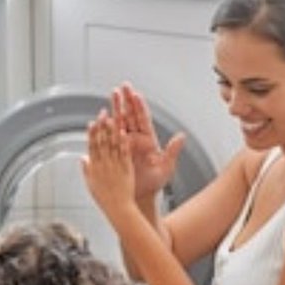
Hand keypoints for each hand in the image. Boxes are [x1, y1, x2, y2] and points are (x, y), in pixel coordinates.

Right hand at [81, 110, 134, 213]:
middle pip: (102, 142)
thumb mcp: (91, 184)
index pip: (92, 147)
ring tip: (112, 116)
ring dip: (112, 129)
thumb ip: (87, 169)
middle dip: (102, 126)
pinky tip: (124, 131)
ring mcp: (115, 165)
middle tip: (102, 112)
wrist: (118, 208)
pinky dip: (123, 141)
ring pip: (113, 144)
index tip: (91, 122)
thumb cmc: (105, 199)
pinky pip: (124, 152)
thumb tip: (82, 158)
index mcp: (94, 168)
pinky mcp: (126, 168)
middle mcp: (104, 164)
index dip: (91, 134)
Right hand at [112, 84, 186, 199]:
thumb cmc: (154, 183)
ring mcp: (125, 144)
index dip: (139, 107)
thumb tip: (181, 136)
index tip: (135, 95)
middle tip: (122, 87)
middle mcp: (136, 139)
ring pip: (119, 122)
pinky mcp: (116, 151)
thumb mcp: (166, 167)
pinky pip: (110, 136)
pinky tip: (102, 116)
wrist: (141, 196)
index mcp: (148, 140)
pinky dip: (106, 126)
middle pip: (130, 116)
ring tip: (112, 94)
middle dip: (126, 101)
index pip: (143, 119)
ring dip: (116, 108)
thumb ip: (172, 151)